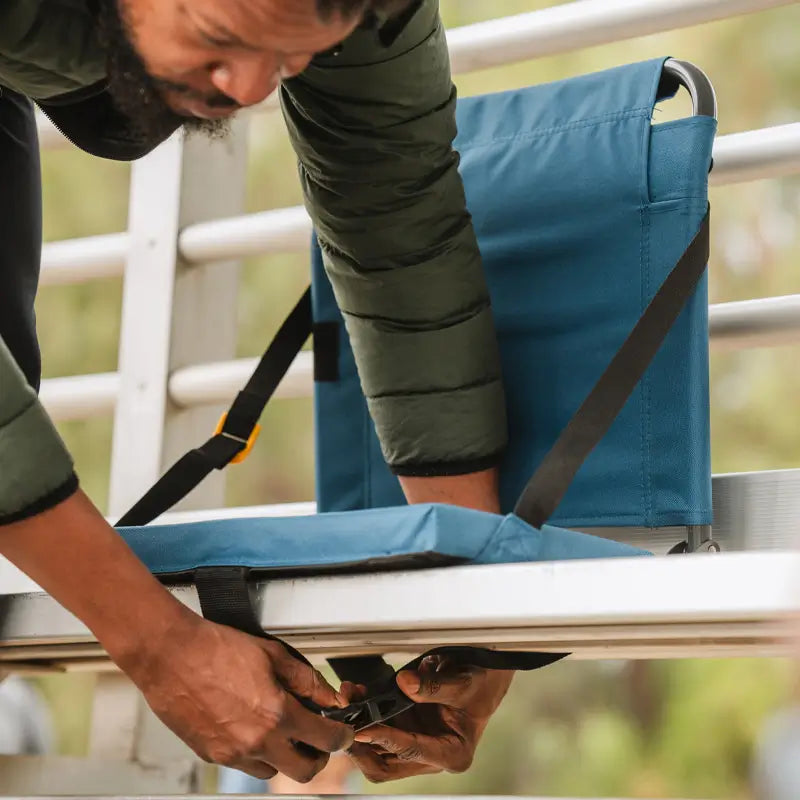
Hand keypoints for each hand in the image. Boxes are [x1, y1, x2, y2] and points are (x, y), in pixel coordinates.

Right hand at [121, 615, 353, 781]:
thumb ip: (306, 680)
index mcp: (277, 713)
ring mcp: (232, 753)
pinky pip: (244, 764)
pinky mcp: (212, 755)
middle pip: (303, 772)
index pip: (325, 740)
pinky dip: (255, 752)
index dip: (342, 737)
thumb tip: (328, 696)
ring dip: (284, 756)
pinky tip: (251, 725)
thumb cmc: (216, 648)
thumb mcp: (272, 655)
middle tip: (317, 738)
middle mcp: (257, 740)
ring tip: (281, 729)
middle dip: (317, 757)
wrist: (171, 655)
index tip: (344, 733)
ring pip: (272, 771)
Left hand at [344, 655, 513, 781]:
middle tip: (345, 718)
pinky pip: (377, 729)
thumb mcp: (463, 681)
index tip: (363, 728)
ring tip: (347, 697)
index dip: (386, 739)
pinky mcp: (405, 732)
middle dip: (361, 743)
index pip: (412, 751)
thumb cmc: (481, 683)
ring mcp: (415, 746)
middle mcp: (431, 756)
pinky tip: (356, 695)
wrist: (484, 678)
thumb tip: (405, 683)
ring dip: (357, 725)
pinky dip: (364, 713)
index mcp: (452, 754)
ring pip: (376, 749)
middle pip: (385, 764)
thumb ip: (434, 685)